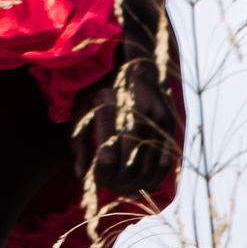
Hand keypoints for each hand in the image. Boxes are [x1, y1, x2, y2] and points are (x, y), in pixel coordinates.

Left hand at [71, 42, 179, 201]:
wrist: (130, 60)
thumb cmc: (98, 88)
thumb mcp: (80, 110)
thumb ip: (77, 144)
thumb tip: (83, 177)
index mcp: (107, 104)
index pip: (105, 158)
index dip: (99, 178)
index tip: (94, 182)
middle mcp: (134, 110)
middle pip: (128, 166)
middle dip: (116, 183)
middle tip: (109, 187)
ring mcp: (155, 116)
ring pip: (148, 168)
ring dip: (134, 185)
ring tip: (122, 187)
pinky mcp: (169, 122)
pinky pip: (165, 161)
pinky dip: (153, 179)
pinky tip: (141, 185)